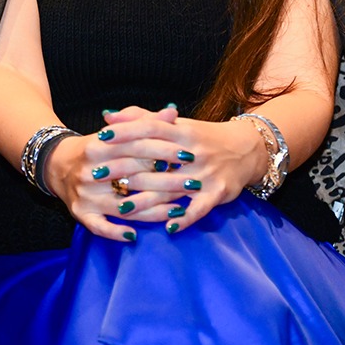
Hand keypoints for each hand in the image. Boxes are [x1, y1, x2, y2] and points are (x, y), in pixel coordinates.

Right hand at [42, 104, 184, 241]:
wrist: (56, 165)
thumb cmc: (95, 148)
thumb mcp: (116, 132)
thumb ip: (144, 122)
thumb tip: (173, 111)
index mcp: (97, 146)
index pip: (136, 147)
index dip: (164, 150)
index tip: (188, 155)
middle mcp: (89, 171)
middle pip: (134, 176)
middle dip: (167, 181)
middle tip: (193, 183)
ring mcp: (85, 194)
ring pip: (123, 205)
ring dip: (153, 210)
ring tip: (179, 209)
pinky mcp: (80, 213)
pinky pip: (99, 227)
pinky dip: (115, 233)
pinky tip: (134, 236)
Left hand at [64, 106, 270, 236]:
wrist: (247, 148)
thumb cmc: (201, 136)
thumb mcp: (176, 124)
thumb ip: (142, 118)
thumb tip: (108, 117)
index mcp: (180, 131)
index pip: (149, 128)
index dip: (124, 132)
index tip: (100, 138)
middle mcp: (191, 151)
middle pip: (155, 159)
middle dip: (124, 168)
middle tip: (97, 176)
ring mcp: (205, 173)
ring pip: (172, 187)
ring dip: (147, 200)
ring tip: (122, 208)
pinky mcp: (218, 192)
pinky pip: (200, 208)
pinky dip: (185, 217)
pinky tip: (169, 227)